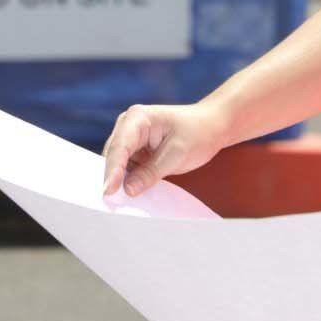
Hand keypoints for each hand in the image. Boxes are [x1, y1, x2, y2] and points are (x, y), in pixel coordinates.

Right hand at [100, 101, 231, 197]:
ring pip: (117, 163)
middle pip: (114, 154)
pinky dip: (127, 180)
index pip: (120, 146)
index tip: (108, 191)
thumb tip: (128, 189)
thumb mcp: (177, 154)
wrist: (211, 127)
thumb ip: (151, 172)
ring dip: (118, 180)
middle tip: (110, 202)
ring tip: (117, 201)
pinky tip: (128, 194)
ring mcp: (131, 138)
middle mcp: (129, 125)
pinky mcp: (136, 151)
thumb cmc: (198, 133)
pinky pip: (126, 168)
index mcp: (138, 118)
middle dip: (111, 176)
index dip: (112, 170)